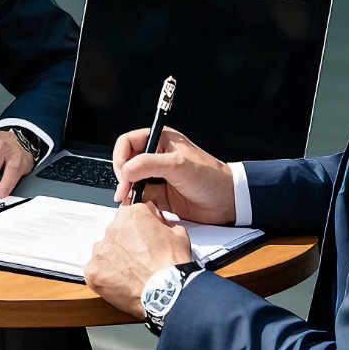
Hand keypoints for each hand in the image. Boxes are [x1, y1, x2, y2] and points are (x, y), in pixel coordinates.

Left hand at [84, 203, 193, 317]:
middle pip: (117, 233)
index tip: (147, 239)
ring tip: (131, 273)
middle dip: (126, 244)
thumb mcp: (177, 233)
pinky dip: (107, 277)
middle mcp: (111, 229)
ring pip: (105, 252)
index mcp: (131, 215)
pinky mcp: (93, 271)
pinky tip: (121, 283)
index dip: (141, 228)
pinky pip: (97, 271)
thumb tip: (159, 225)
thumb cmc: (172, 263)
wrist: (165, 291)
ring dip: (115, 260)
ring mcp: (100, 251)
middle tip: (140, 259)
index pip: (132, 215)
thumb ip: (163, 223)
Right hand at [112, 126, 235, 224]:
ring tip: (130, 203)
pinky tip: (140, 209)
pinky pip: (141, 198)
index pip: (128, 143)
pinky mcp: (160, 194)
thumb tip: (126, 170)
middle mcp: (157, 157)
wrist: (227, 201)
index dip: (121, 157)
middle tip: (124, 192)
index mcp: (160, 140)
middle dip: (123, 178)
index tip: (123, 174)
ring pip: (132, 182)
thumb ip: (149, 164)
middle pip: (126, 163)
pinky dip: (137, 204)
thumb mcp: (178, 166)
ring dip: (128, 193)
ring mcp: (158, 176)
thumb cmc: (210, 177)